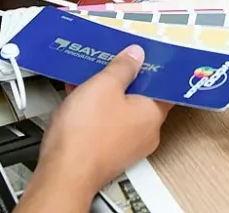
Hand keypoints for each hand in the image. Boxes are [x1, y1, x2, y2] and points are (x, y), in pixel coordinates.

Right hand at [20, 46, 171, 209]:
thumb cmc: (85, 136)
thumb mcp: (104, 85)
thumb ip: (123, 67)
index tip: (145, 55)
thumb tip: (135, 56)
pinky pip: (106, 124)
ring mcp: (126, 145)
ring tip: (92, 77)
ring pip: (121, 110)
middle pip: (141, 97)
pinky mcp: (107, 152)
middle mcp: (145, 133)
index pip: (165, 86)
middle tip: (114, 62)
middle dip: (125, 78)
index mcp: (153, 114)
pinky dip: (95, 110)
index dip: (154, 68)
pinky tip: (79, 97)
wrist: (62, 173)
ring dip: (107, 93)